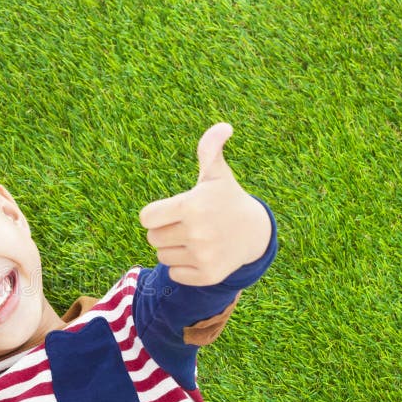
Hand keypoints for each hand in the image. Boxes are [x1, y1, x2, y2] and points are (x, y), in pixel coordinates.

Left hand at [139, 123, 270, 285]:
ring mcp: (203, 255)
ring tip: (195, 239)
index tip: (172, 211)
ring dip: (173, 249)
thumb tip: (223, 127)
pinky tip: (201, 255)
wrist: (255, 233)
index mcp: (192, 205)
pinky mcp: (207, 275)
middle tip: (187, 225)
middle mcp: (197, 232)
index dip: (156, 214)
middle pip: (152, 238)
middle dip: (165, 231)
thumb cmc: (226, 200)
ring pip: (162, 256)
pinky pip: (174, 274)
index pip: (146, 218)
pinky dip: (183, 268)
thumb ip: (209, 149)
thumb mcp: (217, 174)